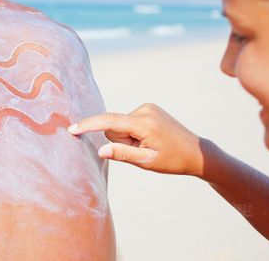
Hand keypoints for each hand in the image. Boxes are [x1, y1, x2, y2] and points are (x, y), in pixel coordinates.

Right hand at [69, 103, 204, 176]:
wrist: (196, 152)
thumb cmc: (173, 160)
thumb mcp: (147, 162)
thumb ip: (122, 154)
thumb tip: (100, 151)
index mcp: (144, 123)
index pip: (109, 122)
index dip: (89, 125)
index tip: (71, 129)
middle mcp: (144, 110)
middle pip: (114, 126)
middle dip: (121, 140)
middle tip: (142, 151)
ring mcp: (147, 107)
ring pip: (121, 124)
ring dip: (128, 137)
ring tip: (149, 145)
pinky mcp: (148, 107)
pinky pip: (129, 121)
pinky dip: (134, 131)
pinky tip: (151, 138)